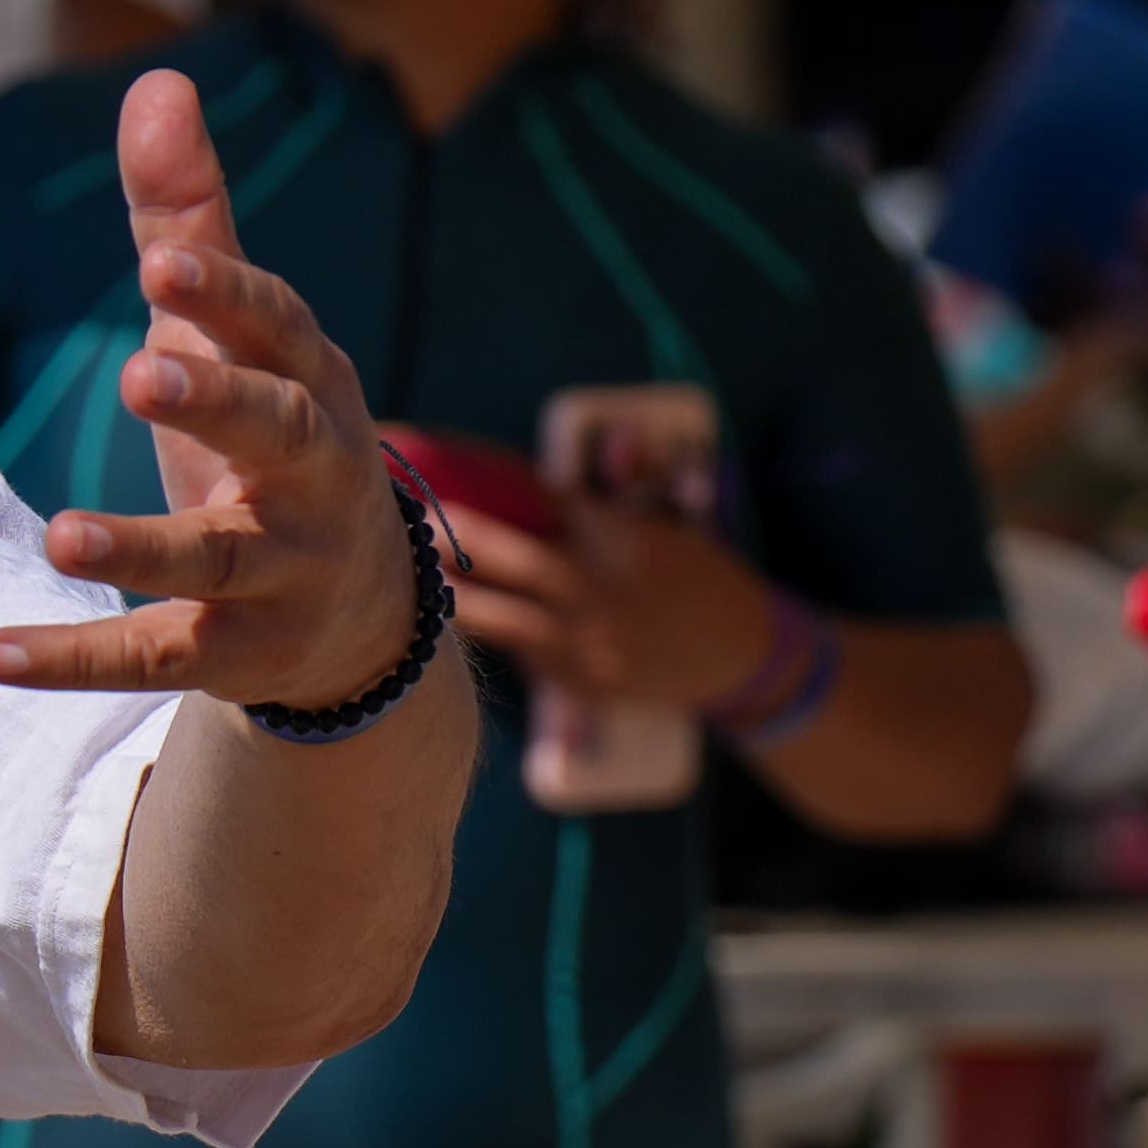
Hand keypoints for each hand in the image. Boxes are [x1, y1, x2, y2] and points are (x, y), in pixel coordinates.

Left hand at [0, 69, 422, 716]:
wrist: (359, 615)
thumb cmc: (273, 440)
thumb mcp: (231, 336)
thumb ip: (189, 221)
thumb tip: (158, 81)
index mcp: (308, 382)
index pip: (278, 327)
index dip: (226, 295)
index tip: (162, 264)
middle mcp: (314, 472)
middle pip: (279, 430)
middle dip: (218, 399)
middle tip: (141, 369)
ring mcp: (282, 568)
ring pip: (216, 558)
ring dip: (142, 546)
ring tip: (61, 535)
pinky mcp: (235, 651)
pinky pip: (156, 657)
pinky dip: (75, 660)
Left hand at [427, 493, 778, 707]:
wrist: (744, 656)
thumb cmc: (695, 577)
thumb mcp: (662, 530)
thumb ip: (599, 510)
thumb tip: (522, 486)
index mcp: (627, 540)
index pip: (547, 499)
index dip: (490, 480)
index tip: (441, 463)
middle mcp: (607, 591)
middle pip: (519, 560)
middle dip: (458, 539)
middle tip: (406, 520)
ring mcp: (593, 643)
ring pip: (506, 620)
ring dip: (453, 598)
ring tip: (403, 579)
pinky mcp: (581, 684)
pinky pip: (521, 655)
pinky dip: (488, 634)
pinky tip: (442, 624)